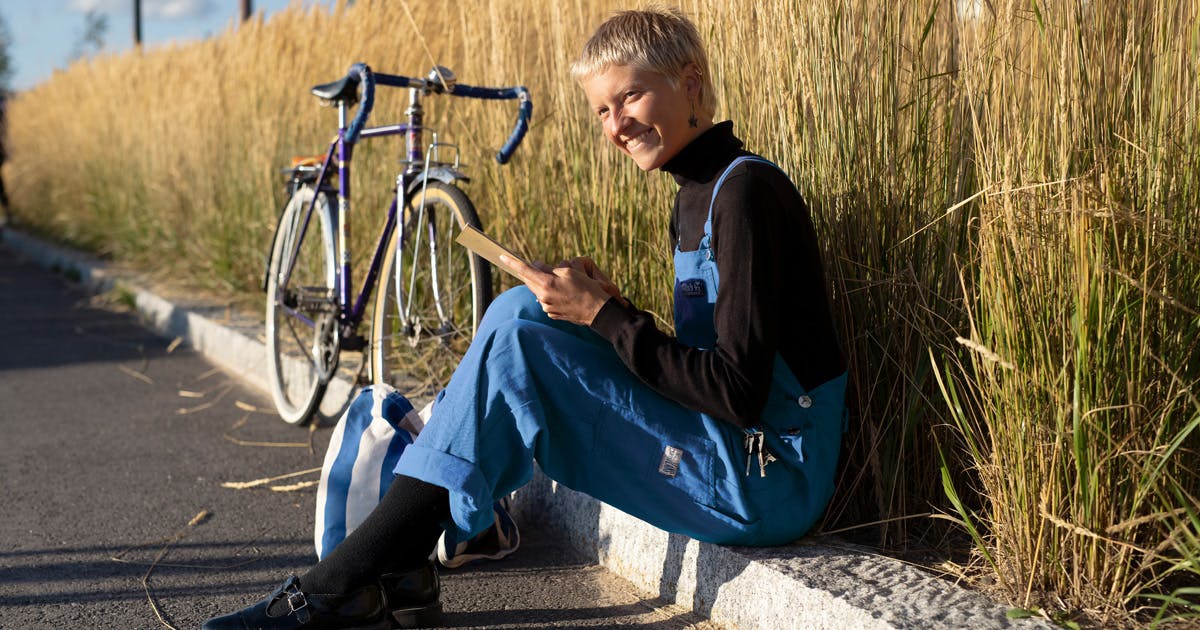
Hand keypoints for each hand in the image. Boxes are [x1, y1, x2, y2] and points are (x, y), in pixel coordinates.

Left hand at [501, 254, 618, 325]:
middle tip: (542, 268)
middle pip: (530, 281)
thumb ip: (550, 269)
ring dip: (544, 284)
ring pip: (538, 291)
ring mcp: (547, 308)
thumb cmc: (586, 288)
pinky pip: (546, 301)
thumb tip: (537, 266)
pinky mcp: (552, 314)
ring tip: (562, 283)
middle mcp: (543, 297)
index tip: (502, 257)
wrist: (598, 311)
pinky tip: (564, 294)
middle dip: (533, 273)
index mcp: (546, 284)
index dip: (512, 263)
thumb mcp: (569, 272)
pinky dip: (550, 294)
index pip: (525, 271)